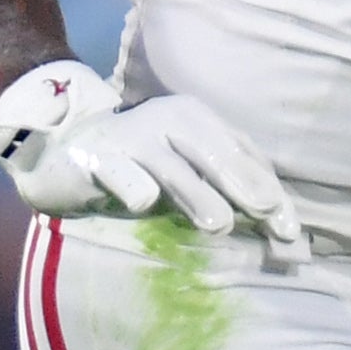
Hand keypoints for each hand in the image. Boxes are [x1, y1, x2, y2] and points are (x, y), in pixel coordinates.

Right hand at [0, 60, 302, 255]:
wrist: (62, 151)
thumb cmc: (137, 167)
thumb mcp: (185, 173)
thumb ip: (224, 190)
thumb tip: (279, 226)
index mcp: (197, 118)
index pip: (243, 155)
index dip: (269, 191)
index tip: (289, 231)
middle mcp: (167, 118)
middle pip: (215, 153)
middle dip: (244, 186)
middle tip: (268, 216)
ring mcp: (131, 137)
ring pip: (173, 166)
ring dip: (198, 194)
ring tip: (220, 224)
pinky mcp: (97, 158)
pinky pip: (123, 176)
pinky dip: (136, 189)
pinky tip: (145, 203)